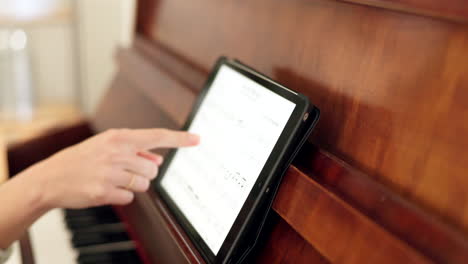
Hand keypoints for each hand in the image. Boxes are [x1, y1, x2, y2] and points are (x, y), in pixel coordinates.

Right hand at [23, 128, 198, 209]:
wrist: (50, 178)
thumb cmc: (81, 160)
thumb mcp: (106, 146)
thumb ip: (134, 151)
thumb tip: (159, 160)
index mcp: (118, 138)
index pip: (156, 136)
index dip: (180, 138)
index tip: (197, 139)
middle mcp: (116, 152)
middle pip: (153, 169)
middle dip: (144, 173)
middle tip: (125, 172)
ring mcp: (109, 173)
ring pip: (143, 184)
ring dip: (134, 186)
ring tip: (113, 180)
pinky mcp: (103, 192)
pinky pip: (130, 198)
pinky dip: (121, 196)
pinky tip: (105, 189)